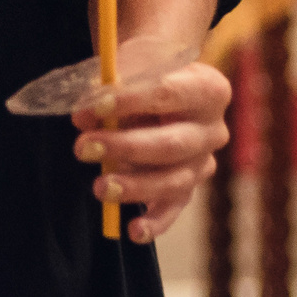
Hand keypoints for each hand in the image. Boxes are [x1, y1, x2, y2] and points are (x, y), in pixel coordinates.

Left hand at [71, 46, 232, 243]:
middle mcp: (213, 129)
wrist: (163, 87)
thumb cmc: (146, 71)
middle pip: (171, 144)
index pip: (168, 93)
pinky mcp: (188, 189)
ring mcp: (203, 163)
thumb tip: (84, 116)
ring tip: (99, 186)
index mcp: (208, 88)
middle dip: (125, 147)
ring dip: (133, 186)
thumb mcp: (132, 66)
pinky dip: (154, 223)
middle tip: (83, 147)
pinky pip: (173, 209)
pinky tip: (133, 230)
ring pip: (173, 181)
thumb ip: (109, 87)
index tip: (95, 105)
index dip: (130, 100)